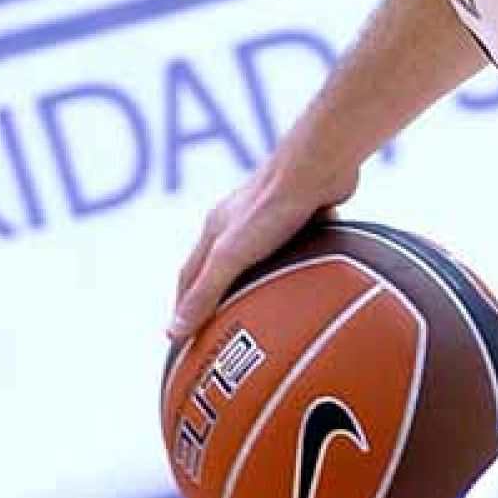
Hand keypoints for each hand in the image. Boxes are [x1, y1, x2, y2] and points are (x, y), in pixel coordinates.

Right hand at [169, 158, 358, 340]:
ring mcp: (274, 216)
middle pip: (223, 264)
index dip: (184, 305)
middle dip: (220, 294)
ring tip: (268, 309)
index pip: (190, 275)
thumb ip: (207, 292)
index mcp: (216, 229)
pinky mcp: (307, 213)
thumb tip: (175, 332)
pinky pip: (300, 245)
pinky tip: (314, 283)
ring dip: (262, 280)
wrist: (322, 163)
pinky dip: (301, 265)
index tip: (180, 334)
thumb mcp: (233, 254)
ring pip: (263, 256)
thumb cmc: (274, 204)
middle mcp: (241, 220)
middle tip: (222, 325)